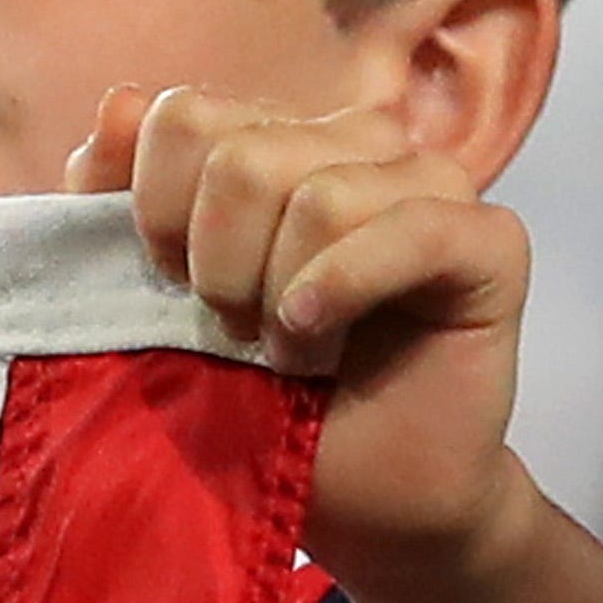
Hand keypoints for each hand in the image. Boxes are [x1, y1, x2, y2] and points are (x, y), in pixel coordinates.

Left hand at [68, 87, 533, 582]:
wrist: (356, 499)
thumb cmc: (254, 399)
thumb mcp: (153, 301)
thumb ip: (113, 200)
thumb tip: (119, 103)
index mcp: (271, 141)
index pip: (186, 118)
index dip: (156, 213)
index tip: (171, 286)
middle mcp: (353, 145)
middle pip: (243, 157)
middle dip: (218, 266)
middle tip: (236, 330)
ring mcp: (429, 184)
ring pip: (321, 195)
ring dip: (281, 297)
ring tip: (289, 352)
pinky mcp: (489, 242)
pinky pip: (411, 229)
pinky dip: (343, 290)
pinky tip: (316, 338)